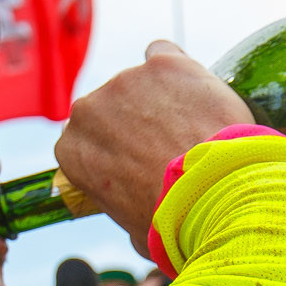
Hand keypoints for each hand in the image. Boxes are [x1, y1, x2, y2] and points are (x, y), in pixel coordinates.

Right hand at [55, 41, 252, 253]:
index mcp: (72, 150)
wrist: (213, 192)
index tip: (139, 157)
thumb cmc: (175, 221)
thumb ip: (125, 209)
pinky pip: (164, 54)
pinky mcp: (163, 64)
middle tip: (174, 143)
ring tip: (196, 126)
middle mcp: (88, 111)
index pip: (86, 138)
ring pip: (142, 82)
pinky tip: (198, 88)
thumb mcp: (135, 231)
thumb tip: (139, 220)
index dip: (116, 146)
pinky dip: (180, 69)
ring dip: (163, 98)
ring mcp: (125, 82)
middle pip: (111, 108)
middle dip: (137, 121)